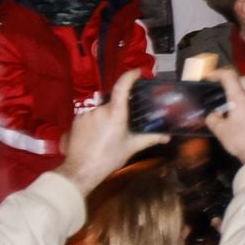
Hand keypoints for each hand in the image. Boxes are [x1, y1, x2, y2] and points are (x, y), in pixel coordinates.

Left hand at [56, 71, 167, 193]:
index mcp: (115, 113)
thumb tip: (168, 136)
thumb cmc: (109, 158)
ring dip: (106, 118)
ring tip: (108, 134)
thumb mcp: (132, 147)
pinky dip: (95, 123)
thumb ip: (150, 138)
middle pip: (113, 103)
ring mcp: (86, 114)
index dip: (130, 76)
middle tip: (123, 124)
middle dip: (119, 111)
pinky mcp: (76, 121)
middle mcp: (100, 109)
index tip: (138, 72)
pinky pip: (90, 117)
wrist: (80, 171)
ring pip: (101, 111)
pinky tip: (96, 136)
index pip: (122, 86)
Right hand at [206, 68, 244, 166]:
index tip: (210, 77)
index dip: (218, 73)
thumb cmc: (240, 141)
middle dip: (234, 80)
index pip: (229, 75)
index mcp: (240, 98)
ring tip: (236, 108)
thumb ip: (213, 119)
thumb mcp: (220, 131)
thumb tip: (213, 114)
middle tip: (225, 90)